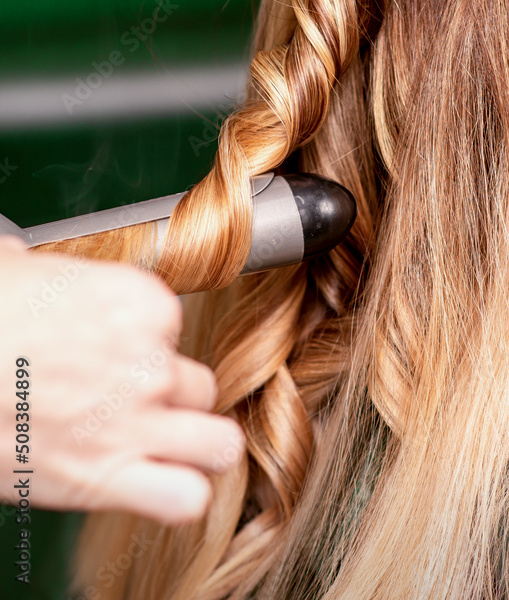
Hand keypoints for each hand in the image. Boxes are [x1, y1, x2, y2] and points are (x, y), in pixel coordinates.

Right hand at [0, 236, 244, 523]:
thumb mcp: (29, 270)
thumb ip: (63, 279)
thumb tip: (34, 269)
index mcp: (141, 304)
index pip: (176, 331)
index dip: (146, 347)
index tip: (114, 356)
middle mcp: (151, 363)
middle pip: (200, 388)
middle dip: (171, 399)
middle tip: (134, 405)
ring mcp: (136, 423)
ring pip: (219, 446)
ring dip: (197, 449)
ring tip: (166, 451)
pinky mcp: (107, 478)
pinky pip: (186, 498)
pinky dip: (180, 497)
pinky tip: (157, 487)